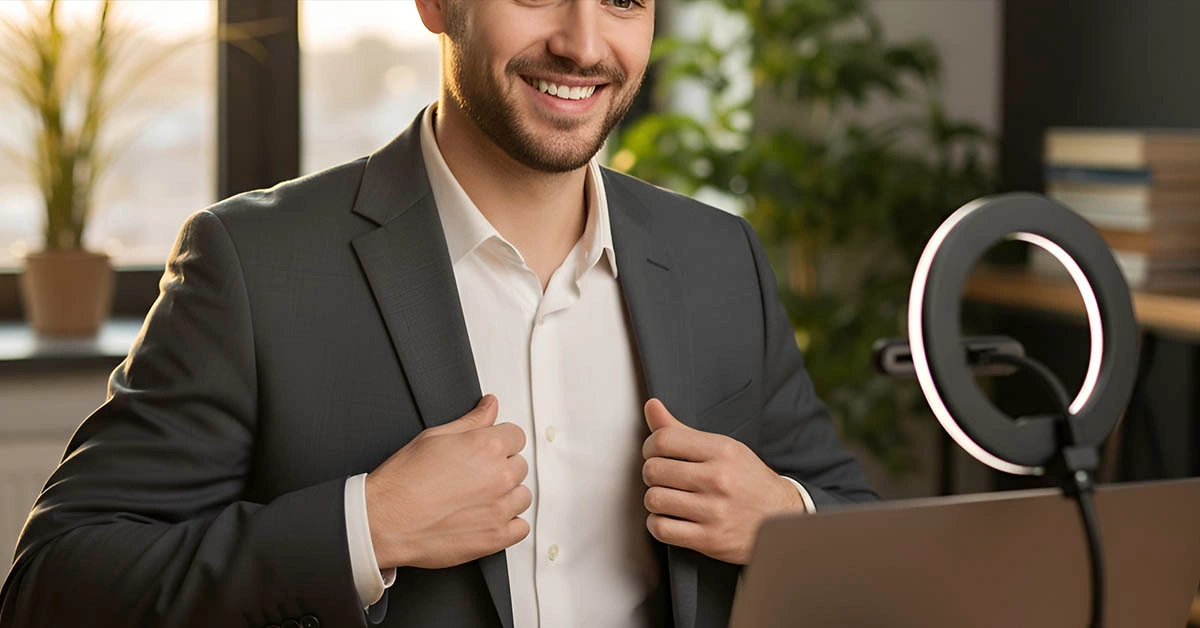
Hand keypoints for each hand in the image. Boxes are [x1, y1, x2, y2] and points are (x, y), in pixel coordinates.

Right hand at [365, 394, 530, 569]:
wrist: (385, 520)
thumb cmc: (403, 481)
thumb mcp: (434, 437)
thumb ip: (471, 421)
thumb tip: (490, 406)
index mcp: (486, 447)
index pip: (516, 436)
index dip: (500, 442)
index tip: (489, 451)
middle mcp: (498, 477)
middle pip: (520, 466)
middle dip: (502, 468)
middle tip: (475, 476)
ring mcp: (499, 509)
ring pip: (522, 496)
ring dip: (507, 496)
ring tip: (479, 499)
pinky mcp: (495, 537)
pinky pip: (521, 528)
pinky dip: (509, 524)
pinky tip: (488, 519)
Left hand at [641, 398, 803, 564]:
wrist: (780, 517)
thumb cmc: (748, 481)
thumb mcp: (722, 448)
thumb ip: (682, 430)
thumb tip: (652, 406)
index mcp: (722, 451)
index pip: (664, 440)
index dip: (649, 446)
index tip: (654, 453)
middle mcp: (718, 479)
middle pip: (653, 470)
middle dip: (652, 473)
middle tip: (663, 477)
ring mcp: (713, 511)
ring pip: (654, 499)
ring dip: (655, 499)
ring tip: (668, 497)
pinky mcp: (709, 539)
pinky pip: (661, 528)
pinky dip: (658, 524)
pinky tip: (669, 518)